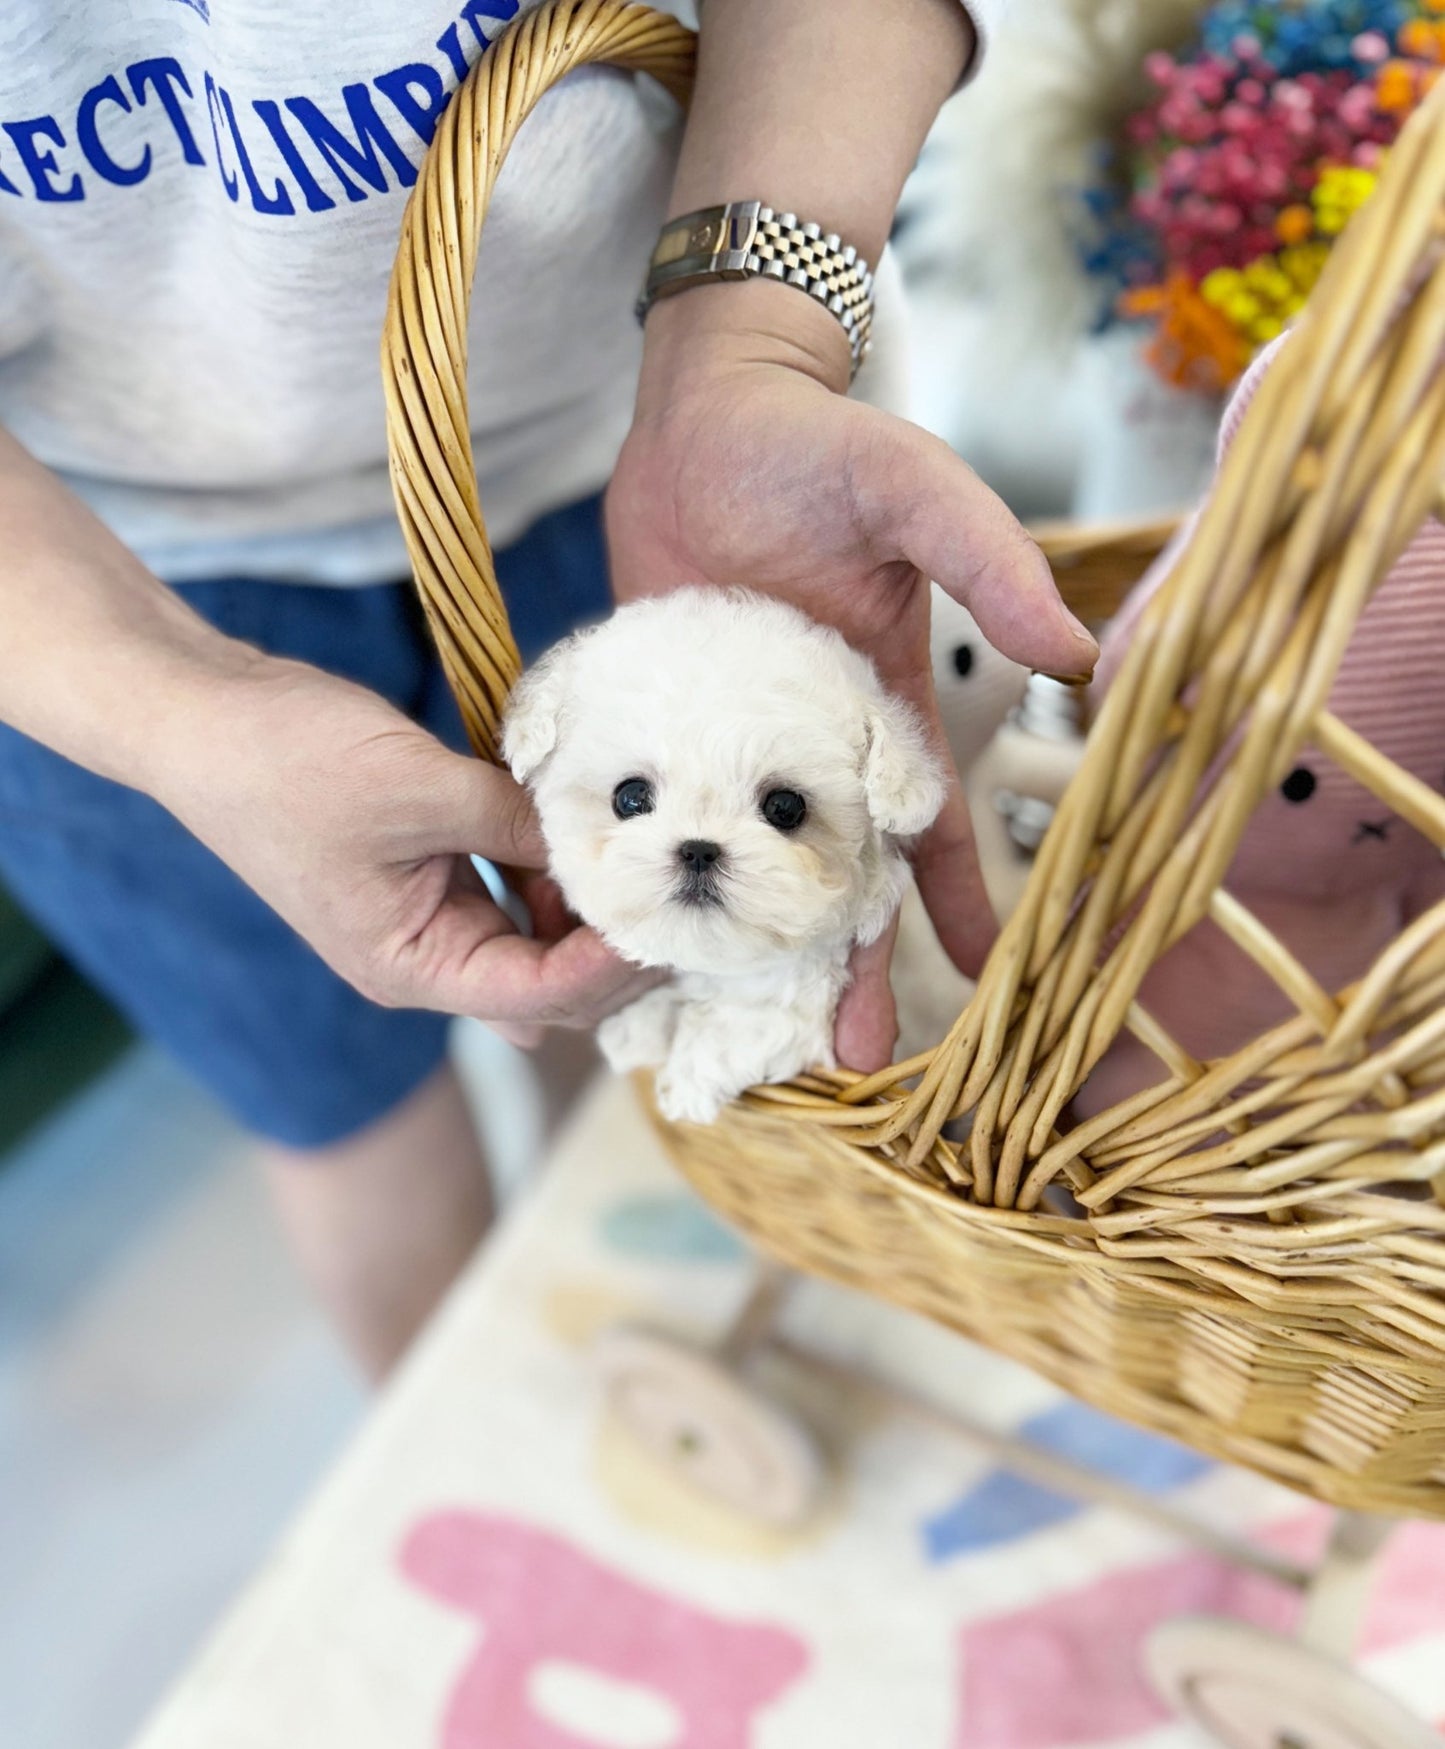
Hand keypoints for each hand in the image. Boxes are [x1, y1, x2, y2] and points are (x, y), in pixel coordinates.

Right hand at [152, 654, 660, 1046]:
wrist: (203, 715)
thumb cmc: (287, 762)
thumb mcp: (420, 790)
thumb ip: (517, 825)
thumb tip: (599, 843)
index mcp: (409, 967)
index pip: (540, 996)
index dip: (612, 965)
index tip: (670, 918)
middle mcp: (421, 958)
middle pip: (547, 984)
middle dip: (614, 949)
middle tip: (684, 899)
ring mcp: (425, 918)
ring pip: (536, 939)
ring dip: (589, 908)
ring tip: (650, 864)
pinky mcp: (428, 873)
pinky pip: (511, 892)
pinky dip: (552, 872)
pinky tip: (590, 838)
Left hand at [607, 287, 1097, 1071]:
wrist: (709, 413)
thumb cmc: (823, 444)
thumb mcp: (918, 494)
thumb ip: (991, 566)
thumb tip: (1078, 659)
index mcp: (886, 714)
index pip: (932, 831)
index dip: (956, 905)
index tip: (985, 983)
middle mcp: (810, 748)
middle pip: (837, 877)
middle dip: (853, 965)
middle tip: (859, 1060)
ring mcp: (732, 744)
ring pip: (745, 866)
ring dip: (752, 946)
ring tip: (749, 1031)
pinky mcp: (664, 726)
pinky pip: (666, 814)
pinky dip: (664, 874)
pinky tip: (647, 938)